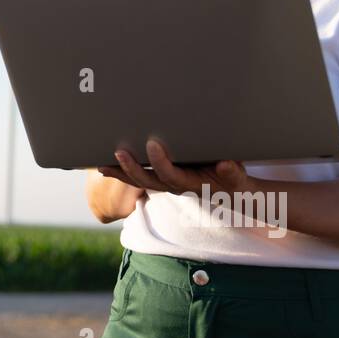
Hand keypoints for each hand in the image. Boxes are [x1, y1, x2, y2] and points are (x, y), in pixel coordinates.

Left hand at [99, 138, 251, 195]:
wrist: (230, 192)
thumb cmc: (232, 180)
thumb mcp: (237, 176)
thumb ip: (232, 172)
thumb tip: (226, 165)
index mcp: (190, 183)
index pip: (171, 175)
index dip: (161, 162)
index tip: (153, 145)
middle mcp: (174, 185)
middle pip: (148, 181)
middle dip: (131, 169)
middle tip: (118, 152)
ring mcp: (165, 183)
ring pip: (139, 181)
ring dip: (120, 173)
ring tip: (101, 165)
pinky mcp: (160, 178)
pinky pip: (137, 177)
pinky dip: (120, 173)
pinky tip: (104, 165)